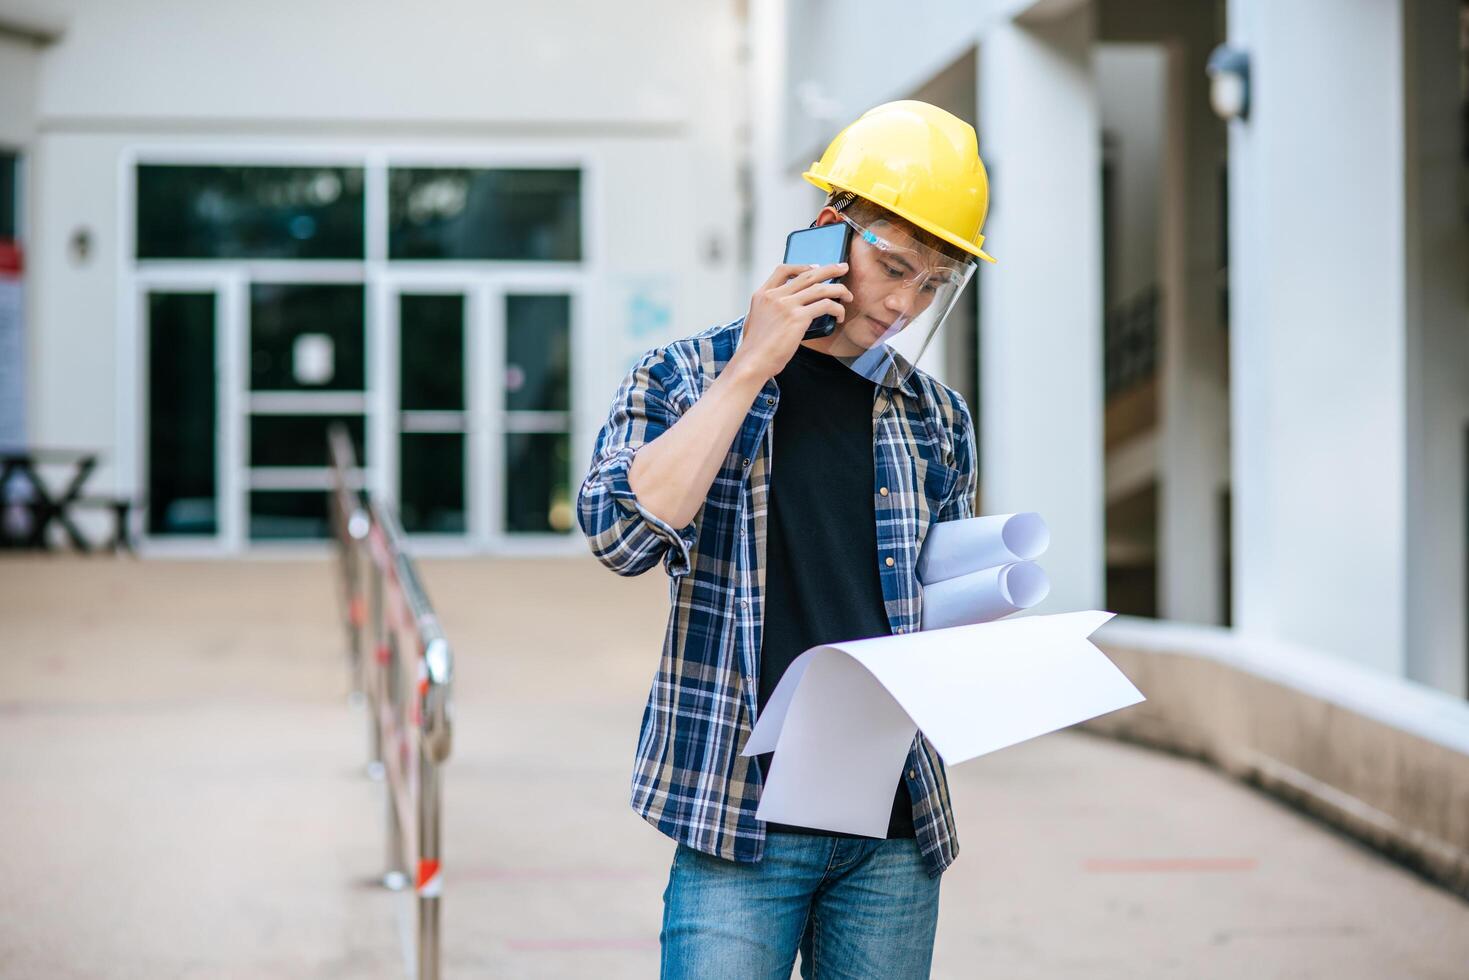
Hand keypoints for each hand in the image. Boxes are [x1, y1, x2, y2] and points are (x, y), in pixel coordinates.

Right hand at [729, 262, 851, 383]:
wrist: (752, 362)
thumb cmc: (756, 348)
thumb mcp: (755, 320)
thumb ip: (770, 309)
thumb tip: (788, 308)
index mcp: (762, 294)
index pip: (783, 270)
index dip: (802, 266)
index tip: (815, 268)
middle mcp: (774, 296)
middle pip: (807, 274)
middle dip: (829, 269)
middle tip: (843, 268)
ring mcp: (786, 305)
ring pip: (820, 288)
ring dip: (839, 290)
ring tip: (848, 295)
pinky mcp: (798, 318)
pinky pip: (825, 305)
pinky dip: (837, 309)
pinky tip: (839, 316)